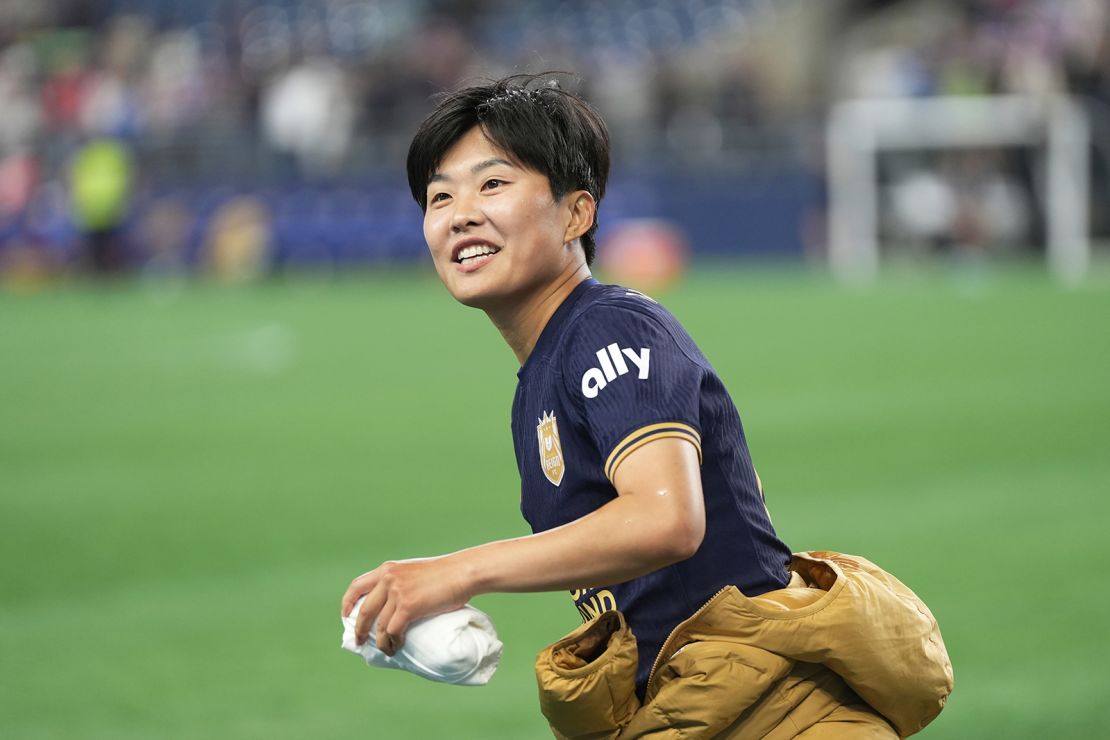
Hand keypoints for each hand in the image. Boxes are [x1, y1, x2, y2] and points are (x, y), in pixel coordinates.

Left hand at [340, 556, 470, 655]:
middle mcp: (388, 579)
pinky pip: (392, 631)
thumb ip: (400, 582)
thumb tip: (394, 605)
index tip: (346, 616)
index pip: (357, 586)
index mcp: (387, 570)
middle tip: (360, 642)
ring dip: (380, 642)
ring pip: (378, 625)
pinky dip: (393, 642)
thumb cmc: (445, 574)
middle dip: (359, 630)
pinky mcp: (408, 606)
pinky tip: (397, 647)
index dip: (347, 603)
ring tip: (386, 650)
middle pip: (364, 610)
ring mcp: (397, 593)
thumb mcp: (414, 572)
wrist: (462, 572)